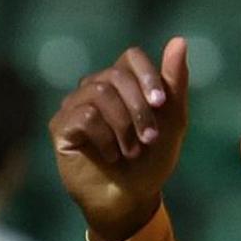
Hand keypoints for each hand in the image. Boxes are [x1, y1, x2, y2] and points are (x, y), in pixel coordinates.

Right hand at [50, 39, 194, 240]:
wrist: (130, 199)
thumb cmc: (150, 161)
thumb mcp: (172, 120)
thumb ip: (174, 82)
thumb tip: (179, 40)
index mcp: (122, 83)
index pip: (130, 57)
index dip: (146, 75)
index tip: (161, 103)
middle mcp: (95, 89)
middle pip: (115, 75)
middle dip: (138, 107)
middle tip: (151, 138)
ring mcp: (75, 106)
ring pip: (99, 93)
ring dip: (124, 125)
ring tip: (132, 151)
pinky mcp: (61, 127)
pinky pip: (84, 116)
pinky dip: (105, 137)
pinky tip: (112, 155)